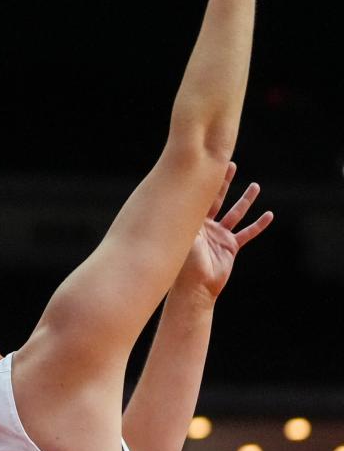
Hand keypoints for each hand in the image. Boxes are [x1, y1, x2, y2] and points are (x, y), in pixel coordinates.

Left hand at [175, 162, 272, 300]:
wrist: (195, 288)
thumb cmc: (185, 265)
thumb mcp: (185, 238)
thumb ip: (187, 219)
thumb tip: (183, 197)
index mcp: (192, 222)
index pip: (200, 196)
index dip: (207, 180)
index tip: (211, 162)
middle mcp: (206, 226)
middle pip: (217, 199)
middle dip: (224, 182)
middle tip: (230, 164)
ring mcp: (219, 236)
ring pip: (236, 213)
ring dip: (246, 200)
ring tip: (255, 186)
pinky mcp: (230, 247)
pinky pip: (247, 233)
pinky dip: (258, 225)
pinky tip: (268, 215)